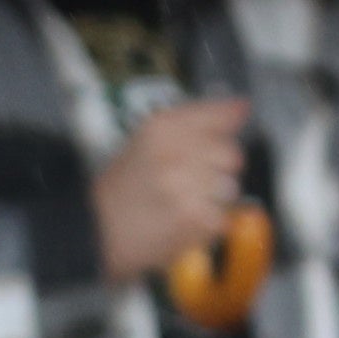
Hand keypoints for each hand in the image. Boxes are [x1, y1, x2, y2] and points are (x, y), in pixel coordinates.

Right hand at [94, 97, 255, 279]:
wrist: (97, 230)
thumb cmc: (122, 188)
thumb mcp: (148, 139)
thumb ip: (197, 120)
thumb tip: (241, 106)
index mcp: (161, 128)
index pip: (219, 115)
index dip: (226, 126)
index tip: (229, 126)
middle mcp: (174, 152)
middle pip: (231, 153)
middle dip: (217, 168)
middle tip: (191, 178)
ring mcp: (186, 187)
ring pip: (230, 187)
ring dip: (213, 197)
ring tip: (183, 201)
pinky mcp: (194, 219)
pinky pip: (223, 217)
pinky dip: (207, 223)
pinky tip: (182, 219)